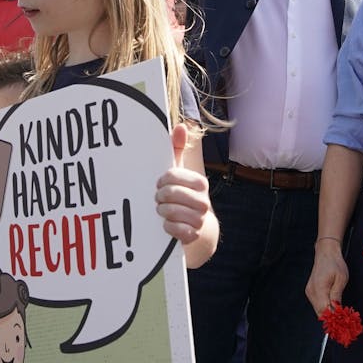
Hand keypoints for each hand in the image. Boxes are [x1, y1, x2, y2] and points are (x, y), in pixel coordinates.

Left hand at [155, 125, 210, 246]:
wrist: (194, 228)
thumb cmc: (182, 196)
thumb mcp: (179, 173)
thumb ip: (177, 149)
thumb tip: (180, 126)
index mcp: (200, 183)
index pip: (172, 175)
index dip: (162, 180)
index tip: (160, 184)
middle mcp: (203, 201)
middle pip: (171, 193)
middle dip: (160, 197)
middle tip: (159, 199)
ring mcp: (199, 219)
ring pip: (172, 212)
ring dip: (163, 211)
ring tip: (162, 211)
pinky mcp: (193, 236)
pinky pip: (176, 230)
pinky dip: (168, 227)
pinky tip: (166, 225)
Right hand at [305, 241, 348, 317]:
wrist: (326, 253)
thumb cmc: (335, 264)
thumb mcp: (341, 279)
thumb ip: (337, 295)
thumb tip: (336, 310)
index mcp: (319, 288)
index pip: (324, 310)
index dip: (332, 318)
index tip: (341, 323)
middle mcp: (312, 292)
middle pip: (320, 312)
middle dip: (330, 318)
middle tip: (342, 321)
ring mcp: (310, 292)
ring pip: (318, 309)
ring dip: (328, 313)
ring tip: (339, 314)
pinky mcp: (310, 291)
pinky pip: (317, 304)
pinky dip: (324, 307)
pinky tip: (333, 307)